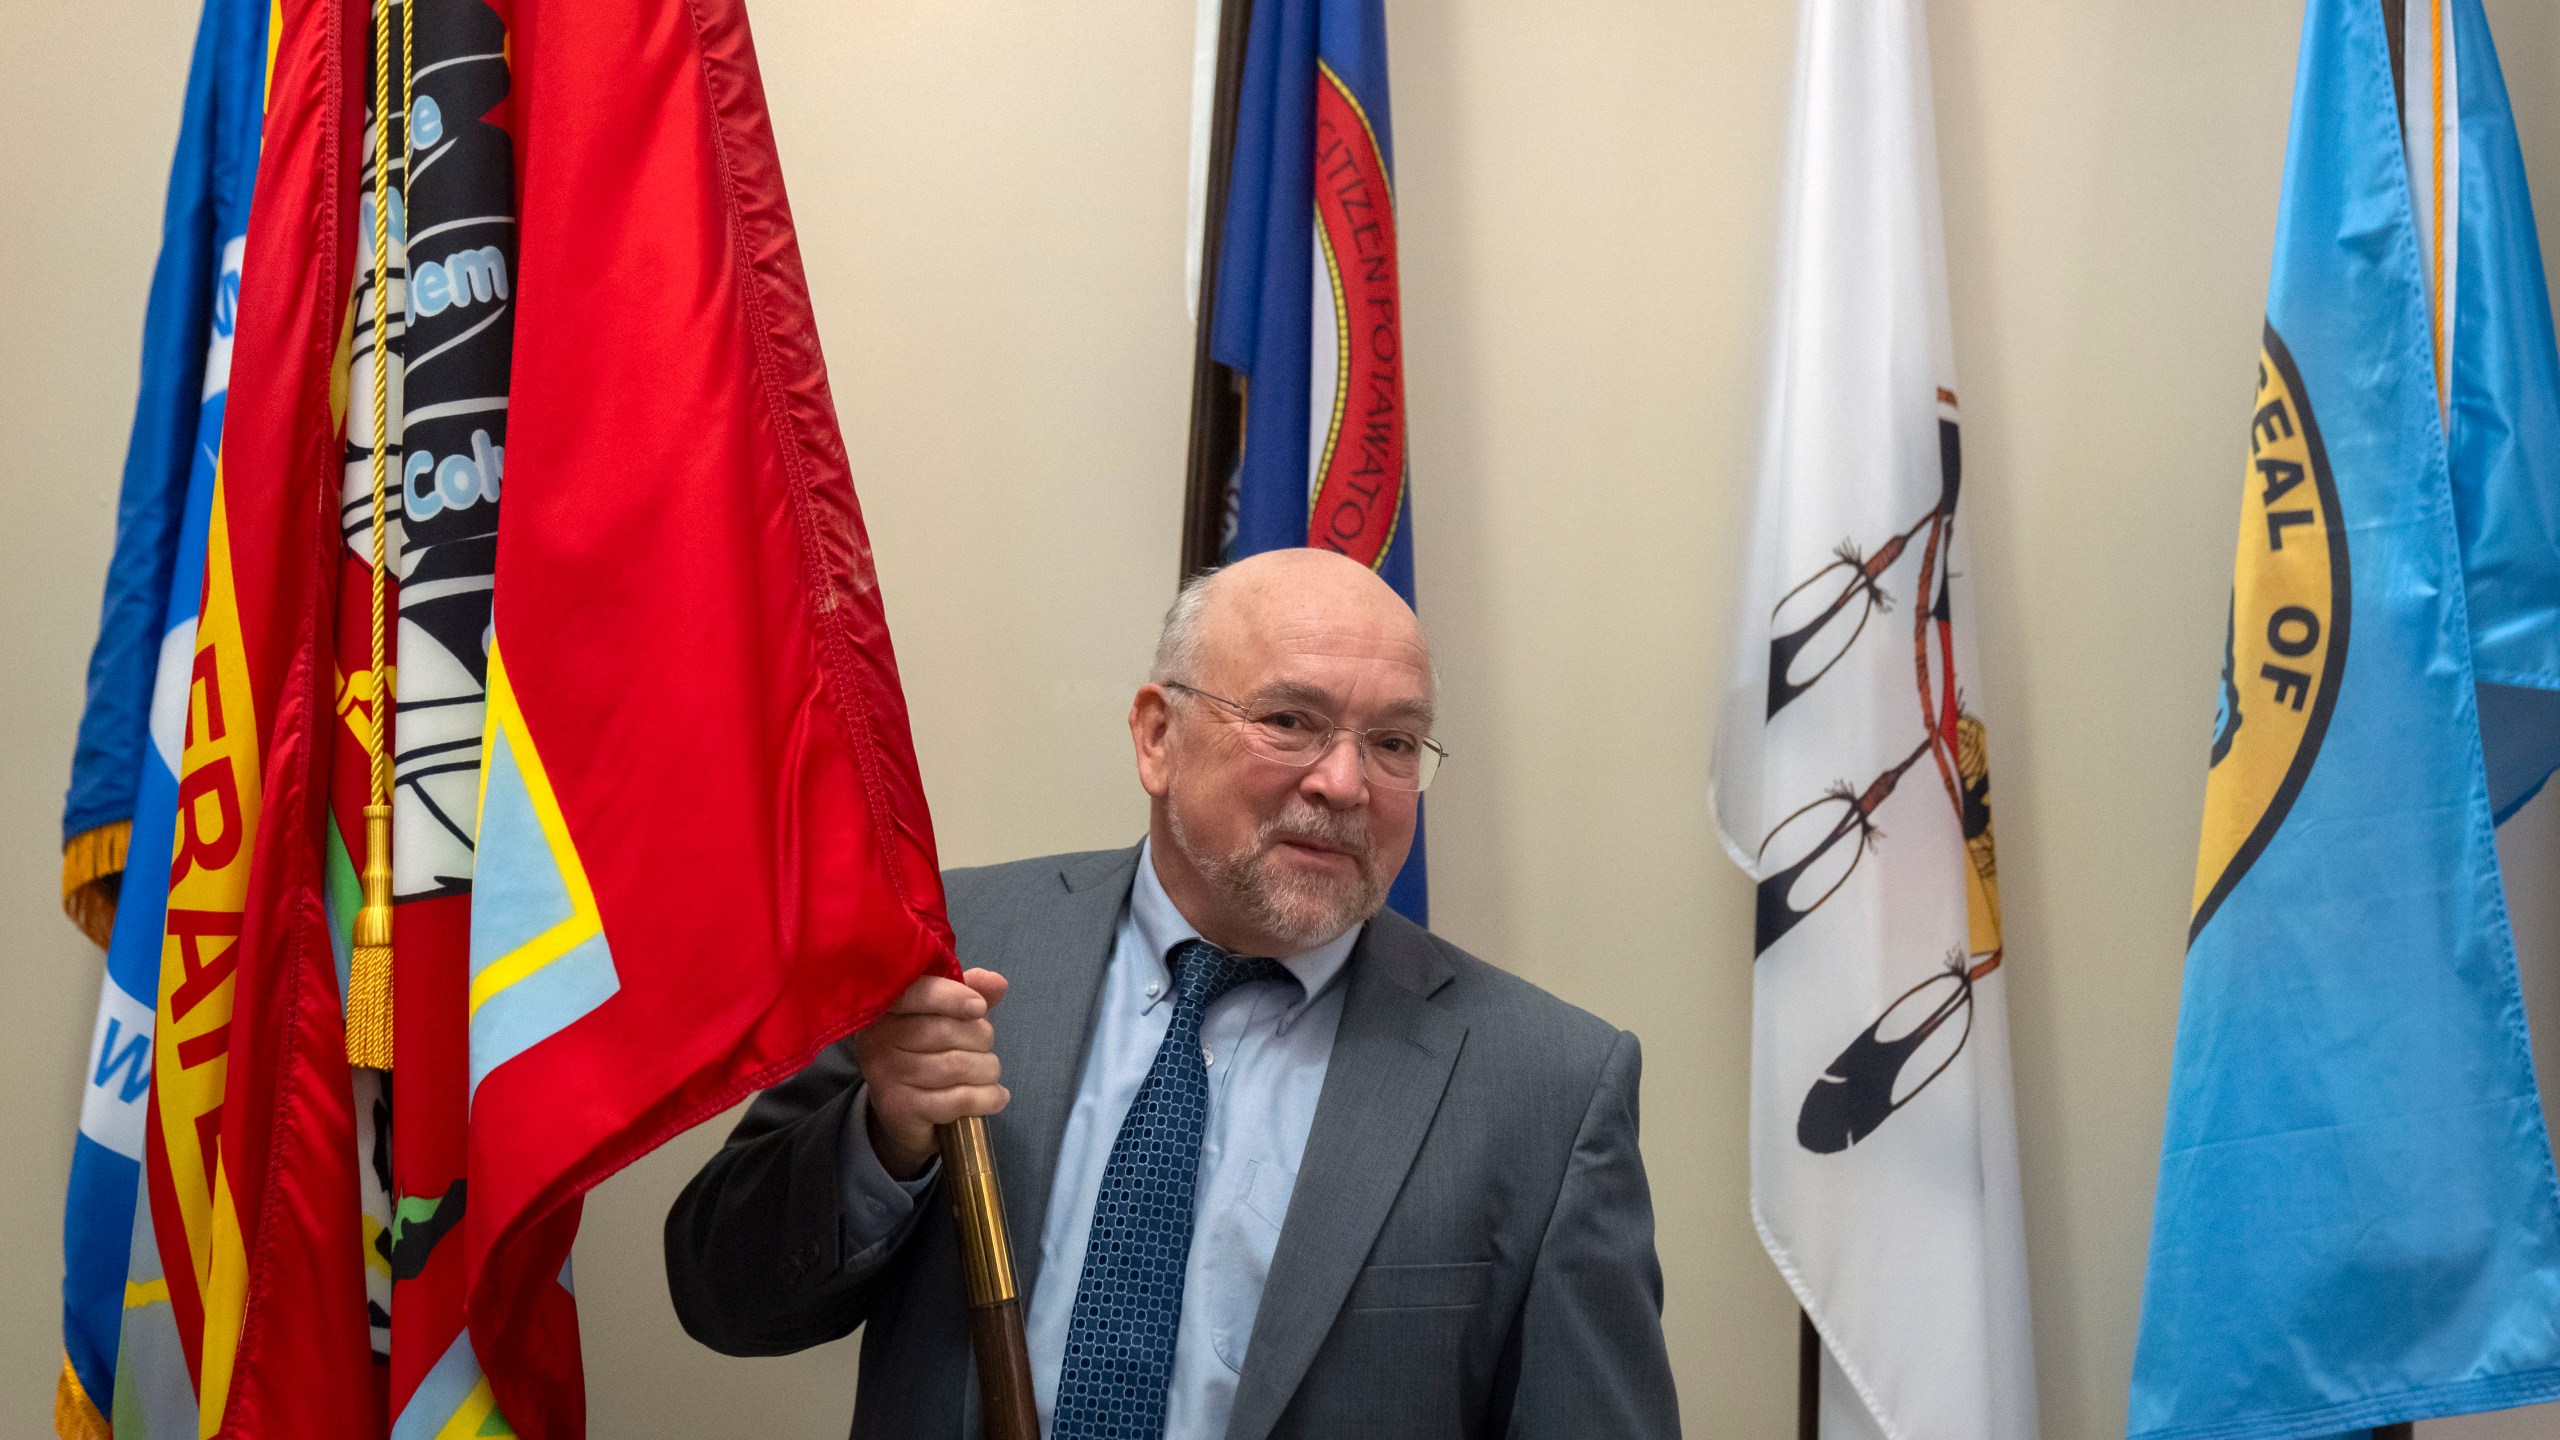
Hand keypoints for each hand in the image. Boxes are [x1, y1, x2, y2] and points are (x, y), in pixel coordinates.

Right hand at [853, 968, 1010, 1179]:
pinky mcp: (901, 1108)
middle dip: (981, 1038)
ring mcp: (885, 1076)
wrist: (904, 1111)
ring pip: (957, 1065)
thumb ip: (972, 993)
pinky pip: (959, 1098)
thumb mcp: (948, 1015)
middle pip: (946, 1030)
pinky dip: (988, 1097)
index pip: (918, 993)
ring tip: (990, 1072)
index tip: (980, 1007)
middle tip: (985, 1048)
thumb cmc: (928, 1053)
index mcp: (886, 1007)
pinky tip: (997, 1096)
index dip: (953, 997)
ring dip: (988, 1069)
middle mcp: (877, 1039)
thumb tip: (997, 982)